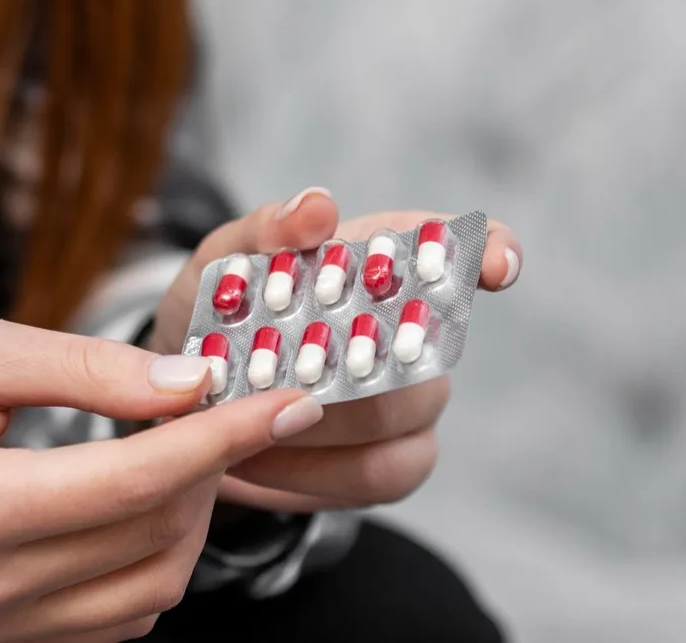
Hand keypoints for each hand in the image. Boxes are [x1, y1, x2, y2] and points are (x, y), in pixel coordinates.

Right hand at [0, 317, 323, 642]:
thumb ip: (86, 368)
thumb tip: (194, 383)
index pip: (137, 481)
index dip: (225, 435)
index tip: (284, 395)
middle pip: (154, 539)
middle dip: (211, 467)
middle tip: (221, 402)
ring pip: (149, 593)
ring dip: (188, 521)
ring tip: (176, 450)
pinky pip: (112, 623)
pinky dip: (147, 565)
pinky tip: (136, 502)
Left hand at [147, 191, 523, 512]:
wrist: (190, 391)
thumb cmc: (218, 312)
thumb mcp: (221, 263)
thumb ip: (264, 231)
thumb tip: (317, 207)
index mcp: (379, 260)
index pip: (456, 246)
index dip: (491, 252)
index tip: (495, 268)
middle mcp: (412, 330)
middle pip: (424, 351)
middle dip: (348, 364)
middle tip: (279, 371)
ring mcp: (411, 400)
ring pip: (398, 419)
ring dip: (316, 423)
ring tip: (245, 419)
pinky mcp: (392, 463)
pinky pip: (376, 477)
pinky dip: (311, 473)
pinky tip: (258, 460)